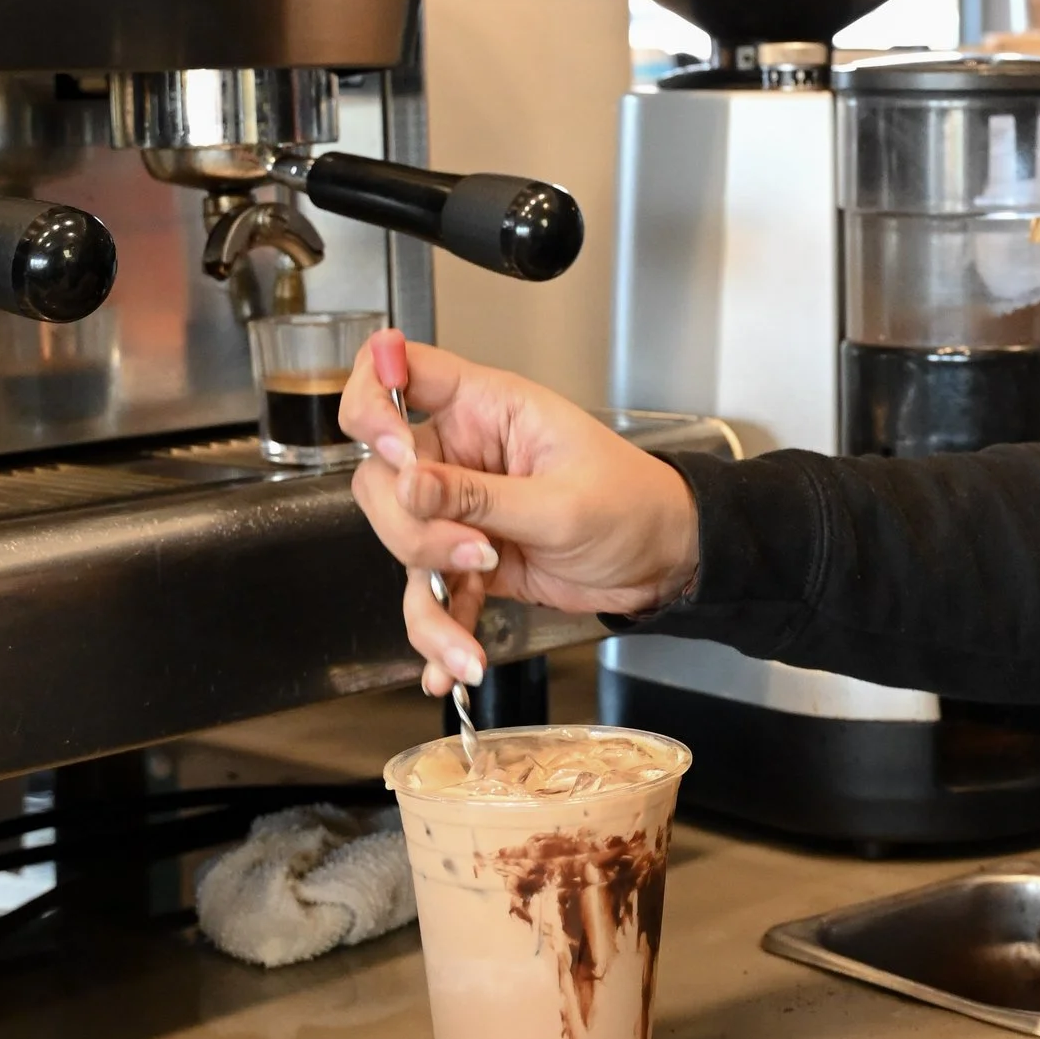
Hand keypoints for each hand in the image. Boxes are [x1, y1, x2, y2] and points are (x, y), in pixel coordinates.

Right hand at [343, 330, 701, 696]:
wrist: (665, 563)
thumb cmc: (633, 506)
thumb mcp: (560, 503)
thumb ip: (478, 497)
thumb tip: (406, 483)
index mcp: (487, 408)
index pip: (400, 370)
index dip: (374, 401)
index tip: (393, 450)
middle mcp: (463, 453)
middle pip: (381, 476)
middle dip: (411, 528)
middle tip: (470, 554)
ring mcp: (460, 510)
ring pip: (400, 544)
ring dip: (427, 600)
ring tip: (469, 637)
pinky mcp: (467, 562)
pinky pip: (430, 597)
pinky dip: (438, 635)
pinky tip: (452, 668)